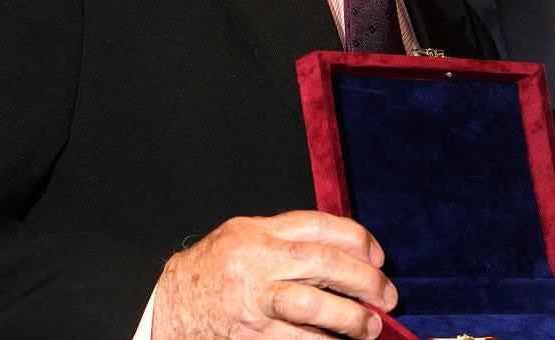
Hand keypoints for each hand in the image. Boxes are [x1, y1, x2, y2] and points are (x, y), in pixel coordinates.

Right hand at [152, 211, 395, 338]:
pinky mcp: (250, 336)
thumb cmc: (213, 268)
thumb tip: (345, 251)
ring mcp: (253, 302)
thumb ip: (288, 237)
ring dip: (349, 319)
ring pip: (311, 307)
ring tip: (369, 328)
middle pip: (322, 263)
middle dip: (363, 280)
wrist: (167, 304)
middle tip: (387, 295)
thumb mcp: (245, 235)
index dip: (357, 239)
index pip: (319, 225)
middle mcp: (257, 262)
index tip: (378, 257)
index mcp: (259, 232)